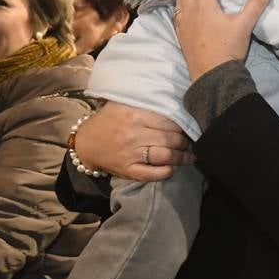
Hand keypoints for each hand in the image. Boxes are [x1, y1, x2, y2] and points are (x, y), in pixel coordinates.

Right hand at [74, 103, 192, 181]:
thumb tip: (178, 105)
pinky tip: (173, 168)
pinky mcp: (128, 170)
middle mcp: (134, 135)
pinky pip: (154, 174)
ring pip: (167, 156)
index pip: (171, 123)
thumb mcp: (125, 105)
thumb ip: (148, 105)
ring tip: (190, 156)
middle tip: (191, 143)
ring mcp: (131, 154)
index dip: (184, 127)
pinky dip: (167, 172)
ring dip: (183, 158)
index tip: (189, 129)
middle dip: (186, 143)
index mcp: (136, 115)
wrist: (86, 142)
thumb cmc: (110, 121)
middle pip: (172, 140)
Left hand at [174, 0, 274, 80]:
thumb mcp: (245, 25)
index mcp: (204, 4)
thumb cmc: (227, 48)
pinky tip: (187, 10)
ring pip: (180, 0)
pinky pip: (178, 14)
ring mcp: (183, 23)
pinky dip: (182, 6)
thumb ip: (256, 3)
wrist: (211, 75)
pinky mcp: (181, 35)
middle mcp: (190, 10)